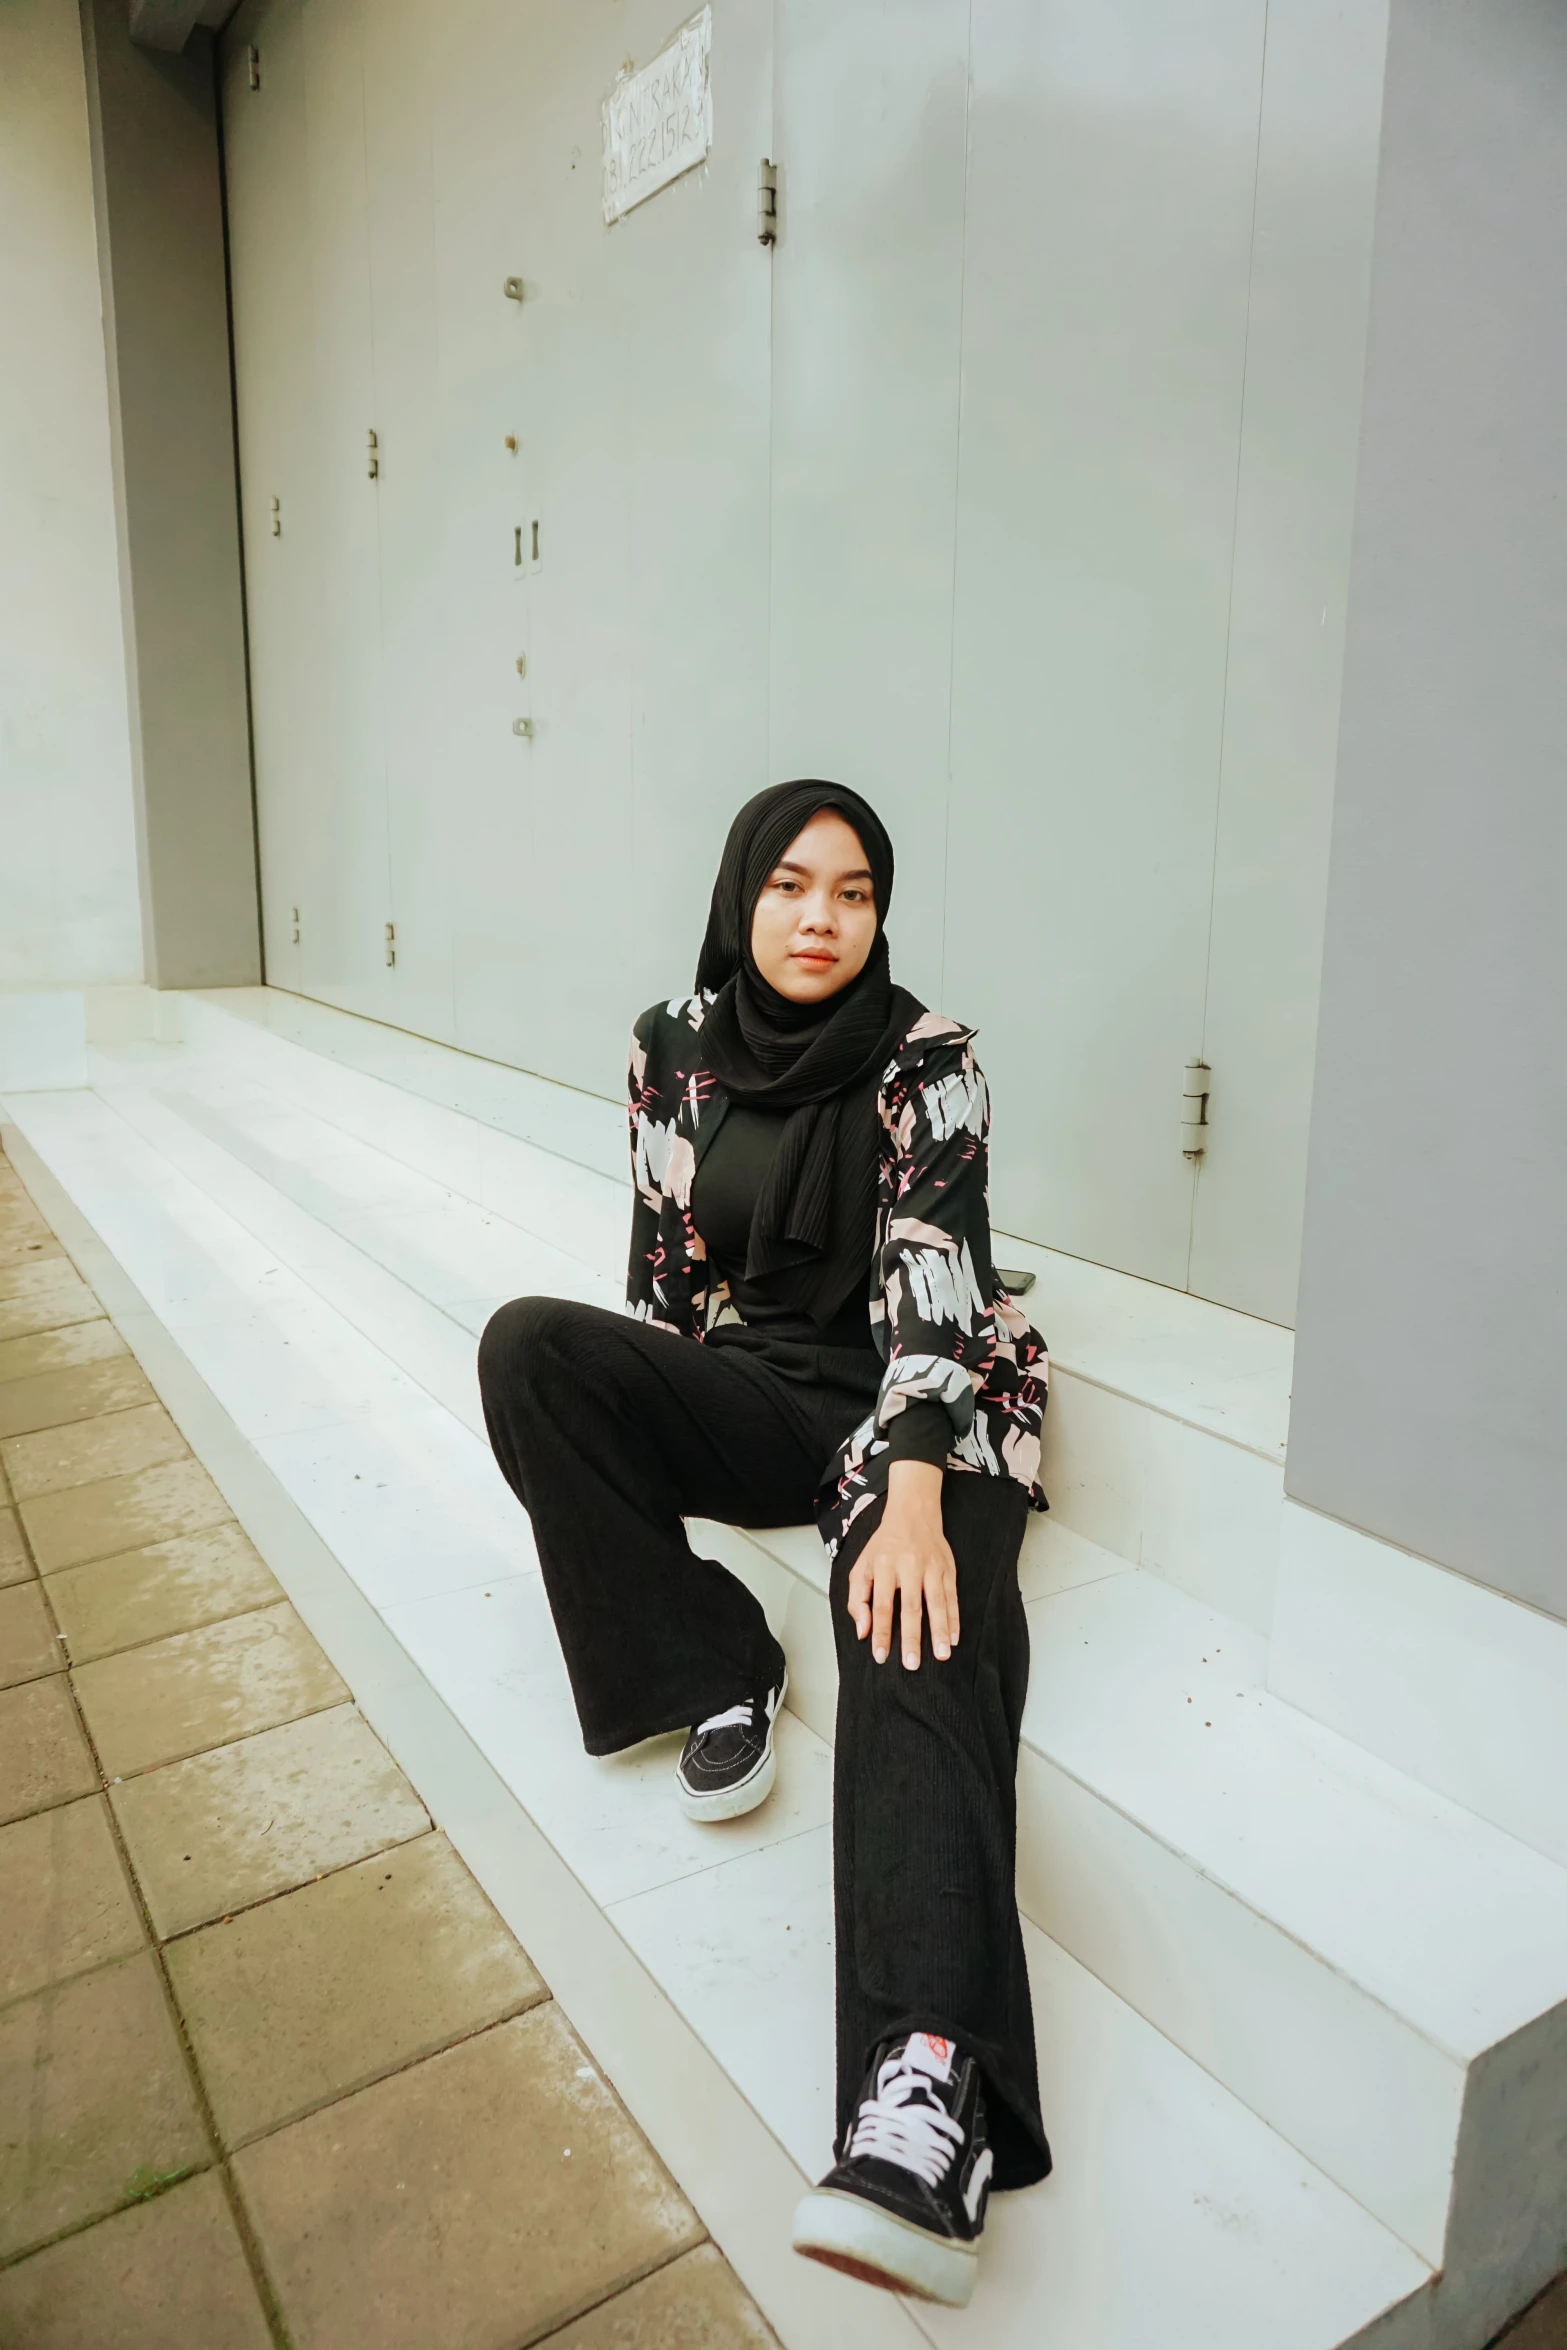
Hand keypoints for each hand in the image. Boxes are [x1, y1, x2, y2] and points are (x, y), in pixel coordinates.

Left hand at [846, 1459, 958, 1668]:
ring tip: (942, 1654)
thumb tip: (863, 1631)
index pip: (882, 1605)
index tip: (881, 1655)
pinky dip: (954, 1618)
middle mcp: (909, 1566)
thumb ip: (857, 1598)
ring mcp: (931, 1567)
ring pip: (937, 1602)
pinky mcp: (948, 1568)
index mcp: (884, 1566)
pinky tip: (955, 1637)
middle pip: (911, 1606)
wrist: (913, 1513)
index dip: (881, 1632)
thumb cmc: (884, 1545)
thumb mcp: (862, 1565)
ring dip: (940, 1631)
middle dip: (912, 1637)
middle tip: (912, 1664)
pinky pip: (952, 1596)